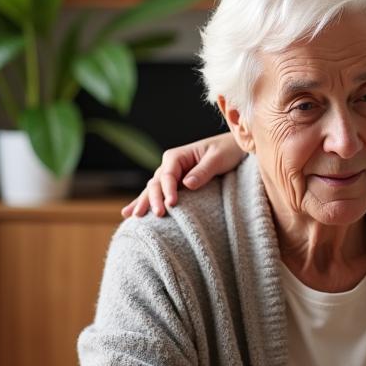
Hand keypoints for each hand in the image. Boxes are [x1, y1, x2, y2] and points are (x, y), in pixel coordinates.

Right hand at [121, 133, 244, 217]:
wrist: (234, 147)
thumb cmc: (227, 150)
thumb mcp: (218, 158)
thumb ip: (203, 171)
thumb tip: (187, 184)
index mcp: (177, 156)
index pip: (168, 175)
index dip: (168, 190)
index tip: (172, 204)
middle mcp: (169, 165)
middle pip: (156, 184)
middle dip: (153, 199)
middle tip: (156, 215)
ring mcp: (171, 176)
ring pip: (153, 190)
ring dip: (144, 203)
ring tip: (133, 217)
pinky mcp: (175, 186)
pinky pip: (159, 195)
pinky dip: (146, 203)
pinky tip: (130, 214)